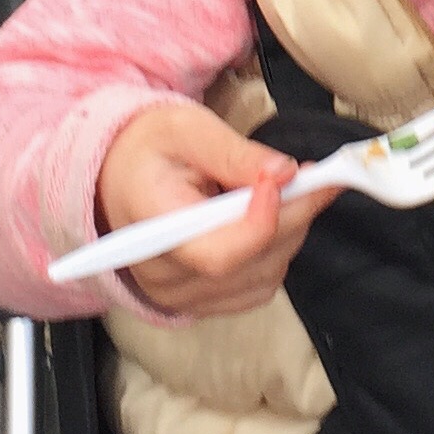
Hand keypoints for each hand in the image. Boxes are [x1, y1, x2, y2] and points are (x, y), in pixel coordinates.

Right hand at [93, 102, 336, 315]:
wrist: (116, 179)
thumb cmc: (150, 150)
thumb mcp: (187, 130)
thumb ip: (235, 153)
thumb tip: (286, 172)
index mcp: (149, 227)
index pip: (215, 253)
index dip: (263, 222)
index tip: (289, 178)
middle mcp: (162, 275)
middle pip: (250, 263)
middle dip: (294, 216)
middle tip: (316, 176)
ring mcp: (181, 297)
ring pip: (264, 275)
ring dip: (289, 232)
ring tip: (285, 191)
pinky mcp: (201, 303)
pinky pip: (259, 287)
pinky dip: (277, 252)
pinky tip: (270, 219)